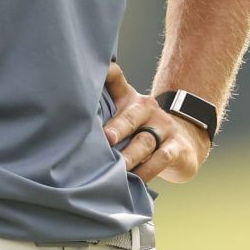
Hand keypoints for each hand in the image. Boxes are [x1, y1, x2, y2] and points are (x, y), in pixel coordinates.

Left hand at [102, 61, 211, 184]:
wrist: (185, 142)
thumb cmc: (141, 131)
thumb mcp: (123, 117)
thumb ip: (101, 114)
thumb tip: (65, 122)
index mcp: (129, 98)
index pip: (116, 80)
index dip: (106, 73)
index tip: (95, 71)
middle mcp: (146, 108)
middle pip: (131, 116)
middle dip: (118, 127)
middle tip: (107, 139)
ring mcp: (163, 127)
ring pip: (145, 141)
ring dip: (130, 155)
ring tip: (118, 167)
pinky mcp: (176, 147)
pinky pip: (162, 158)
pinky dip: (148, 170)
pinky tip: (136, 179)